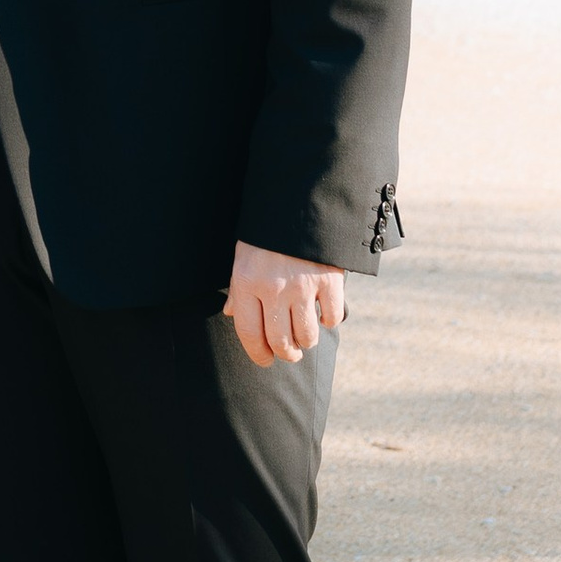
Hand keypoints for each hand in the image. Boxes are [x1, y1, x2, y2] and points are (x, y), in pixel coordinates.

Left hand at [225, 241, 348, 370]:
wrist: (300, 200)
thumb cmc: (267, 233)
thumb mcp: (244, 256)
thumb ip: (238, 288)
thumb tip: (230, 314)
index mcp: (246, 281)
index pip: (249, 333)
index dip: (257, 354)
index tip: (266, 361)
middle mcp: (272, 287)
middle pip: (279, 341)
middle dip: (286, 354)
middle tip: (291, 354)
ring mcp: (302, 285)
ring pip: (306, 336)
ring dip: (307, 342)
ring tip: (306, 336)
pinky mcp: (328, 280)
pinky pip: (330, 318)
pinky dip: (328, 320)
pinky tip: (323, 313)